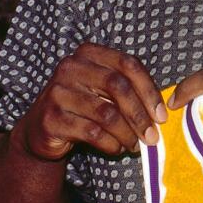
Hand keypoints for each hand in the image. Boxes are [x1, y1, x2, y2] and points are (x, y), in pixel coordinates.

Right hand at [12, 43, 166, 160]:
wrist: (41, 130)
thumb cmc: (83, 108)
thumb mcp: (103, 91)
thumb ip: (128, 90)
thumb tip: (161, 111)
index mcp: (88, 54)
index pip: (128, 64)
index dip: (149, 90)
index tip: (161, 115)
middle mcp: (70, 67)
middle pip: (118, 86)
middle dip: (140, 114)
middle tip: (153, 135)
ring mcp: (57, 92)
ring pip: (106, 113)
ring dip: (127, 133)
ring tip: (136, 145)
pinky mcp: (51, 118)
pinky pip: (92, 132)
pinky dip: (111, 143)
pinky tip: (117, 149)